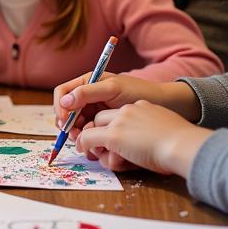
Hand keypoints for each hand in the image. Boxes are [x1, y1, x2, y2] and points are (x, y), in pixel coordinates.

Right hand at [53, 73, 198, 139]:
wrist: (168, 105)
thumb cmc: (140, 92)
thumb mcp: (113, 89)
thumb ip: (87, 93)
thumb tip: (64, 102)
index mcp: (89, 82)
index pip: (63, 93)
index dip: (60, 107)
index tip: (64, 122)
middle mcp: (90, 96)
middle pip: (68, 111)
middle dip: (69, 125)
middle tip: (76, 138)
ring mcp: (98, 110)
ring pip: (78, 124)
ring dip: (79, 135)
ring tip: (87, 144)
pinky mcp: (107, 124)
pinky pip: (92, 132)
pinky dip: (92, 139)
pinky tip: (98, 146)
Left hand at [75, 100, 211, 176]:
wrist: (183, 145)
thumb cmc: (181, 144)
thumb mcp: (166, 129)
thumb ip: (152, 130)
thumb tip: (150, 143)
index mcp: (142, 107)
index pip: (117, 113)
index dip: (110, 125)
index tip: (110, 137)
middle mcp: (128, 110)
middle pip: (101, 118)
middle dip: (95, 130)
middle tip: (94, 145)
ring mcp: (119, 121)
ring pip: (93, 128)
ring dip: (92, 141)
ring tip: (94, 153)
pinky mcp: (113, 135)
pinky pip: (89, 138)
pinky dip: (84, 144)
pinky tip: (85, 151)